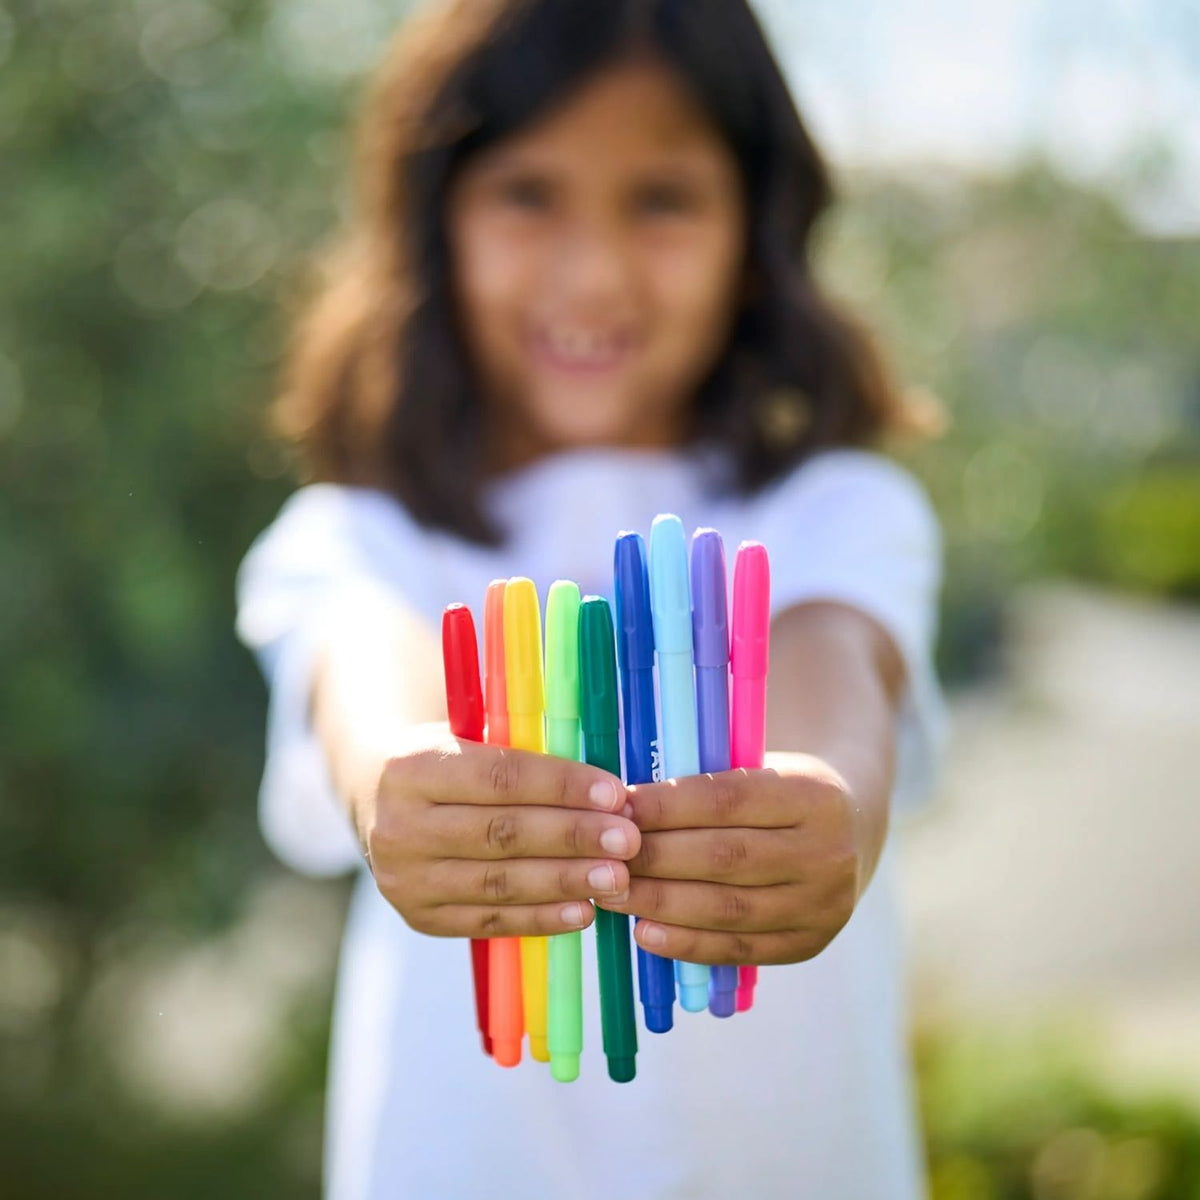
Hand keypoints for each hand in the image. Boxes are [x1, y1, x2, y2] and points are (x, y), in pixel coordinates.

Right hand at [362, 723, 640, 939]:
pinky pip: (490, 920)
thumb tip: (605, 785)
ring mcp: (405, 879)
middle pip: (502, 834)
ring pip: (499, 883)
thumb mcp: (470, 735)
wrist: (376, 795)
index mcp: (411, 766)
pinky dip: (541, 918)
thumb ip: (524, 751)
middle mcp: (399, 826)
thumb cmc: (448, 757)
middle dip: (573, 837)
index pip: (499, 777)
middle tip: (629, 840)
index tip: (614, 794)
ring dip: (566, 881)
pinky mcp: (419, 916)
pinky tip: (585, 911)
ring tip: (617, 877)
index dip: (561, 786)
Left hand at [596, 754, 864, 965]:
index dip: (666, 806)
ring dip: (660, 903)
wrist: (852, 831)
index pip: (726, 800)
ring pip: (727, 908)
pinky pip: (738, 949)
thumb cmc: (780, 790)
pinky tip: (645, 933)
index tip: (617, 808)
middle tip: (601, 855)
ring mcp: (823, 905)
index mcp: (813, 794)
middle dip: (654, 857)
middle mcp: (827, 853)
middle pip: (724, 857)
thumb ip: (706, 784)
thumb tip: (622, 803)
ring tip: (610, 894)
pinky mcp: (809, 944)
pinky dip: (687, 944)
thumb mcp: (759, 766)